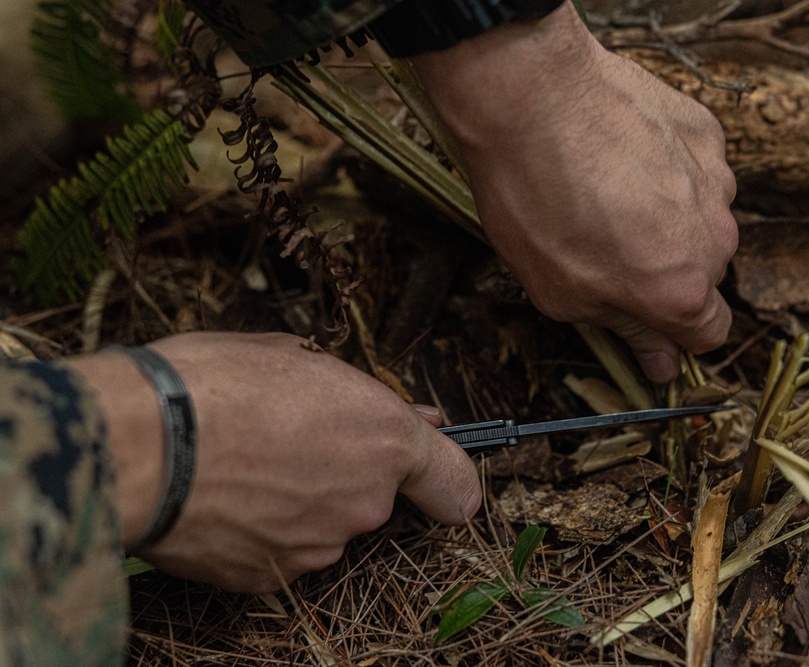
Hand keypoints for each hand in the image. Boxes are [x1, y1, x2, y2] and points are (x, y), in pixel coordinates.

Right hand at [67, 332, 480, 591]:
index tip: (439, 481)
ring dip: (302, 500)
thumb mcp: (296, 357)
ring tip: (245, 462)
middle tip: (291, 438)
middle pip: (376, 496)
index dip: (449, 479)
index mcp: (384, 439)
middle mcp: (365, 501)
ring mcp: (320, 546)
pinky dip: (264, 530)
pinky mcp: (273, 578)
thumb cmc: (213, 383)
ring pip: (327, 523)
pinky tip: (226, 496)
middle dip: (346, 472)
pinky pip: (283, 550)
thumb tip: (404, 413)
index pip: (456, 481)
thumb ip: (359, 394)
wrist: (136, 444)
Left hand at [411, 2, 737, 381]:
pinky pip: (696, 169)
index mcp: (679, 291)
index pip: (711, 334)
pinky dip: (666, 172)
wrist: (532, 98)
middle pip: (704, 274)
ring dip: (666, 220)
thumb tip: (662, 362)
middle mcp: (714, 238)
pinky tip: (620, 158)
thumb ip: (625, 329)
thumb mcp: (561, 293)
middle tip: (607, 250)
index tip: (648, 325)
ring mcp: (715, 180)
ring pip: (701, 220)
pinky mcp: (705, 132)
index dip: (677, 336)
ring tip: (607, 197)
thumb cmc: (535, 200)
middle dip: (665, 273)